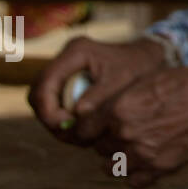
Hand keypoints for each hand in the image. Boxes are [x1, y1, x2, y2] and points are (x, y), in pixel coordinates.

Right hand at [29, 36, 165, 142]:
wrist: (149, 58)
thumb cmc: (139, 66)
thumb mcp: (122, 81)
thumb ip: (99, 97)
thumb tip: (76, 115)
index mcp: (75, 52)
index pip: (44, 83)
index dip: (48, 109)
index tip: (64, 126)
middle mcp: (65, 59)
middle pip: (38, 95)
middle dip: (51, 118)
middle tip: (71, 135)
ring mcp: (64, 71)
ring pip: (44, 103)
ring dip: (57, 122)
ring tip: (81, 136)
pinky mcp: (68, 82)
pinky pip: (56, 105)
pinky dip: (65, 120)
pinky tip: (84, 131)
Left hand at [75, 66, 187, 187]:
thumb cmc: (185, 85)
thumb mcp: (147, 79)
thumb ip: (120, 97)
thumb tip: (101, 109)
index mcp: (118, 109)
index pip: (83, 129)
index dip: (88, 127)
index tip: (96, 126)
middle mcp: (124, 134)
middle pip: (98, 148)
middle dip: (106, 140)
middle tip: (122, 132)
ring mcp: (140, 154)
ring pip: (110, 167)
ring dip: (117, 158)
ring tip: (131, 147)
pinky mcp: (158, 168)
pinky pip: (132, 181)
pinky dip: (134, 174)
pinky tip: (144, 161)